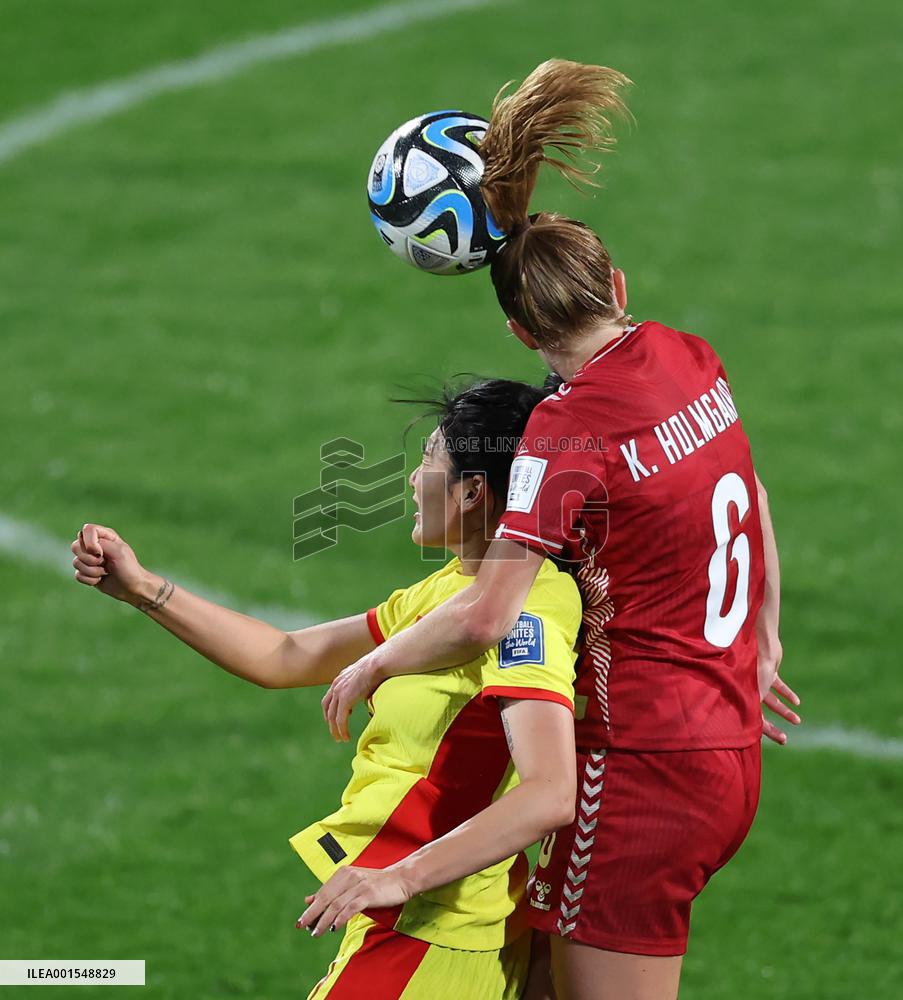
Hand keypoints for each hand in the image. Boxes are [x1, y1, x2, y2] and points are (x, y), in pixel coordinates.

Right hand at [70, 523, 150, 603]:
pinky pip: (77, 575)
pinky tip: (100, 579)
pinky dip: (90, 580)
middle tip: (105, 562)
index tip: (100, 552)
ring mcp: (89, 559)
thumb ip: (101, 543)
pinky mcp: (86, 571)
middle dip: (89, 559)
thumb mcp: (118, 552)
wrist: (131, 587)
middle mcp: (94, 545)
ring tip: (105, 572)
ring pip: (76, 562)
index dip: (89, 542)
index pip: (87, 529)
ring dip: (92, 571)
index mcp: (105, 535)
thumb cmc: (128, 568)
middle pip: (75, 546)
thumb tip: (87, 548)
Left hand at [295, 864, 415, 936]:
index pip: (323, 892)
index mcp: (343, 873)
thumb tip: (308, 899)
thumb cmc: (376, 884)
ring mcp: (359, 884)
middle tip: (302, 926)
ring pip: (336, 904)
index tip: (301, 922)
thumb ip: (332, 892)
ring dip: (324, 920)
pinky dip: (340, 918)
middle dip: (312, 914)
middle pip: (326, 898)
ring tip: (316, 932)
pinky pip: (350, 907)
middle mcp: (349, 876)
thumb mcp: (352, 886)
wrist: (401, 879)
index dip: (312, 908)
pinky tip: (334, 927)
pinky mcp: (369, 893)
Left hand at [321, 654, 382, 741]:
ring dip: (335, 729)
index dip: (331, 709)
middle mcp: (336, 685)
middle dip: (330, 721)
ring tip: (340, 739)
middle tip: (334, 732)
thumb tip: (368, 696)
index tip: (336, 718)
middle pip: (327, 707)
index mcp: (341, 678)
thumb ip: (362, 686)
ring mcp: (339, 692)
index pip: (330, 697)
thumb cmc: (378, 668)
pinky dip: (342, 730)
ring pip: (332, 716)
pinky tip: (346, 737)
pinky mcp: (345, 700)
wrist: (378, 664)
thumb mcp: (365, 676)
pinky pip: (340, 719)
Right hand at [757, 635, 800, 744]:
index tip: (782, 740)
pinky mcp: (768, 672)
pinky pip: (778, 686)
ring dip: (784, 712)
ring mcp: (758, 681)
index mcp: (742, 697)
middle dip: (773, 728)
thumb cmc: (753, 667)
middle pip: (761, 714)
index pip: (753, 720)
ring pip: (772, 701)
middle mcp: (748, 691)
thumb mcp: (754, 692)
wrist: (761, 644)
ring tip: (797, 721)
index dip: (767, 732)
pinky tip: (797, 702)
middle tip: (785, 739)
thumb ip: (754, 710)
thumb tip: (757, 731)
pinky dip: (787, 694)